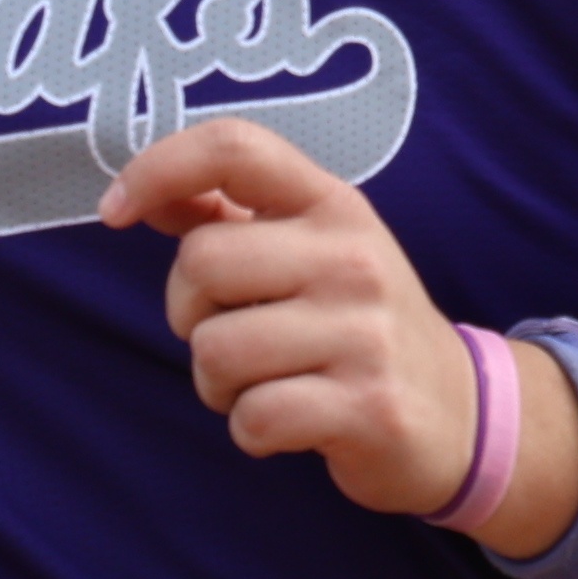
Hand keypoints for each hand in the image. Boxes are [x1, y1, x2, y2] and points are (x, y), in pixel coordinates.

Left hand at [98, 116, 577, 551]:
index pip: (235, 147)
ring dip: (218, 385)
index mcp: (334, 206)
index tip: (114, 212)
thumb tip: (143, 193)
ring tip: (267, 384)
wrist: (462, 414)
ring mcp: (365, 333)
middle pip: (201, 264)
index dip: (156, 168)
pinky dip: (252, 431)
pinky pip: (254, 418)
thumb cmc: (361, 327)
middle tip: (233, 335)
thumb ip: (234, 217)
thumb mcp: (314, 252)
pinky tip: (292, 424)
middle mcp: (354, 257)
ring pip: (216, 351)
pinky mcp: (368, 407)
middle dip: (189, 315)